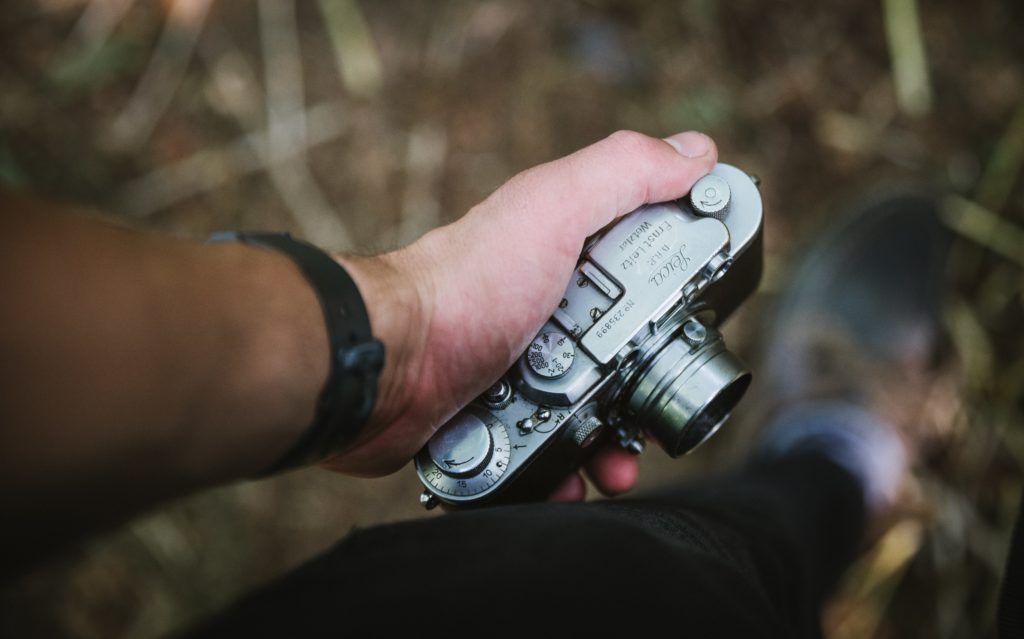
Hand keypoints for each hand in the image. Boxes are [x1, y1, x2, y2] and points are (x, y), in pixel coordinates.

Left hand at [327, 130, 718, 498]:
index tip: (700, 330)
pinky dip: (567, 470)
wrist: (386, 364)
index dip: (682, 303)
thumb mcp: (550, 209)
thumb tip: (696, 152)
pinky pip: (550, 452)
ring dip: (614, 444)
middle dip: (651, 393)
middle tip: (656, 417)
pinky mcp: (498, 419)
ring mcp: (522, 369)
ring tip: (615, 463)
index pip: (650, 274)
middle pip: (628, 357)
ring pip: (593, 414)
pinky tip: (572, 477)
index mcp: (569, 258)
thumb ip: (622, 173)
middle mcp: (547, 312)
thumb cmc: (462, 285)